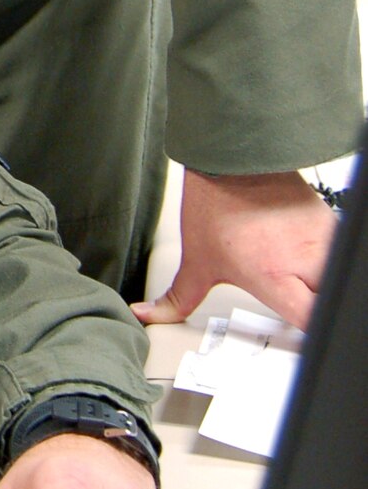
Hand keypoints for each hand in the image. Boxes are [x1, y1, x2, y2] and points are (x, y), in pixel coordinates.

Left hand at [133, 168, 333, 330]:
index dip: (309, 332)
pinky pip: (336, 248)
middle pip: (330, 298)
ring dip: (324, 281)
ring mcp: (319, 238)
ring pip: (337, 272)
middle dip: (319, 307)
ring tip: (302, 279)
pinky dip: (326, 258)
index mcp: (272, 275)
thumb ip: (179, 298)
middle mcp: (303, 258)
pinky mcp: (327, 220)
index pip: (311, 319)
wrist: (231, 157)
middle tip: (300, 305)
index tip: (297, 331)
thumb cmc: (216, 204)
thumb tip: (151, 314)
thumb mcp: (197, 260)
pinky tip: (305, 256)